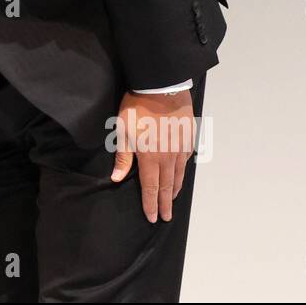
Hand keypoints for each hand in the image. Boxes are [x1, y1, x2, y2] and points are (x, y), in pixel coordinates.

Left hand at [110, 90, 196, 223]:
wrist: (162, 87)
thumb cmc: (138, 107)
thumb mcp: (123, 131)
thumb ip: (123, 156)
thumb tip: (117, 178)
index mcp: (150, 157)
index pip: (150, 187)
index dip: (151, 204)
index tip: (153, 217)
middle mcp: (168, 157)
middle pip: (167, 185)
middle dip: (165, 203)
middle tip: (166, 217)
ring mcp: (180, 148)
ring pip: (179, 175)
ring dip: (175, 189)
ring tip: (172, 199)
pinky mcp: (188, 138)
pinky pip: (186, 161)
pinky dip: (182, 171)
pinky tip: (180, 174)